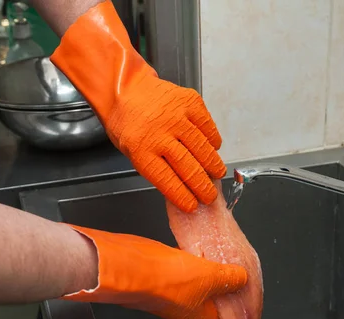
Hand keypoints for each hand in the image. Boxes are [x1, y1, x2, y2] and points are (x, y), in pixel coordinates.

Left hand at [50, 0, 225, 212]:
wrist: (125, 88)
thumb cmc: (127, 123)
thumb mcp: (131, 151)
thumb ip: (154, 168)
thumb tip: (182, 188)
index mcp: (141, 150)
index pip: (168, 181)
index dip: (184, 197)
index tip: (193, 206)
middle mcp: (160, 133)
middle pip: (189, 168)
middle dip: (203, 187)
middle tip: (210, 196)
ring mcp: (177, 116)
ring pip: (203, 148)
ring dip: (213, 165)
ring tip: (218, 174)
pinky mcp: (190, 102)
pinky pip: (208, 127)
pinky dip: (213, 140)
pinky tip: (214, 149)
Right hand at [63, 224, 247, 318]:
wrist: (128, 266)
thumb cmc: (166, 280)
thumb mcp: (209, 276)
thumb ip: (230, 278)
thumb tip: (242, 278)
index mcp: (201, 318)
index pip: (228, 313)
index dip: (239, 297)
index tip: (247, 280)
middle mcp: (187, 309)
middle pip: (214, 295)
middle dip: (224, 279)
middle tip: (235, 261)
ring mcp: (172, 293)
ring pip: (198, 280)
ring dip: (207, 267)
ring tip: (219, 251)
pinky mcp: (161, 276)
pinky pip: (183, 268)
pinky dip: (193, 259)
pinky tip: (198, 246)